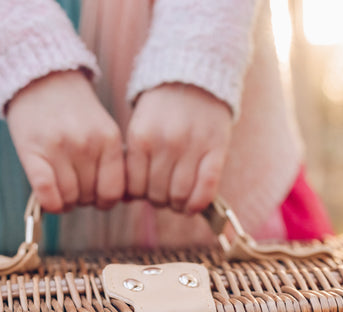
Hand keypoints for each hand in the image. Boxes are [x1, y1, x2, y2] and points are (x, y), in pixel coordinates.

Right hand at [6, 70, 125, 212]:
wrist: (40, 76)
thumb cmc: (72, 111)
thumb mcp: (101, 130)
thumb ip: (107, 162)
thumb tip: (107, 202)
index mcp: (109, 140)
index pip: (113, 192)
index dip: (104, 201)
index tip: (95, 196)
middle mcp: (87, 144)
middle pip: (89, 198)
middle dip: (81, 198)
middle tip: (72, 185)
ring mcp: (60, 148)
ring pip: (68, 198)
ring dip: (63, 201)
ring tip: (58, 186)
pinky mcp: (33, 151)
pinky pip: (46, 192)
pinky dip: (48, 203)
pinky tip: (46, 197)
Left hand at [125, 83, 232, 213]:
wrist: (194, 74)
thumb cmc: (163, 110)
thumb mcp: (140, 128)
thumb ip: (133, 162)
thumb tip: (126, 199)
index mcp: (141, 137)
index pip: (136, 188)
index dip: (140, 196)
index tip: (147, 191)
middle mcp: (165, 142)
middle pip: (157, 195)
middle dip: (160, 200)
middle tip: (165, 194)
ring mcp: (191, 146)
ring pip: (180, 195)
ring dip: (178, 204)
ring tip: (179, 198)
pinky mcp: (216, 148)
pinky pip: (207, 187)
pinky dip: (199, 202)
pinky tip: (194, 206)